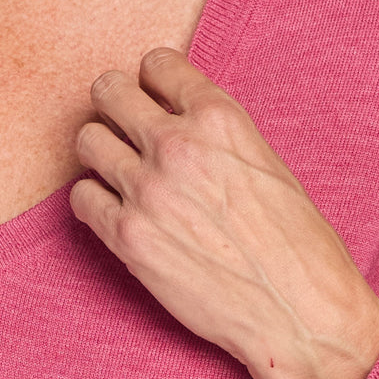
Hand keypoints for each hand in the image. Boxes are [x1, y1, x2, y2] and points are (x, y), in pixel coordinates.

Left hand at [70, 48, 378, 378]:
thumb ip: (217, 136)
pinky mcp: (126, 237)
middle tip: (120, 122)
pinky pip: (81, 198)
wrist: (298, 314)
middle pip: (109, 92)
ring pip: (87, 140)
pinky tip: (112, 210)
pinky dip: (92, 201)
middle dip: (113, 103)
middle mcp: (176, 146)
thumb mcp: (267, 164)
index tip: (150, 93)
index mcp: (219, 119)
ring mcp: (145, 191)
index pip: (158, 64)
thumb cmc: (297, 245)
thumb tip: (182, 124)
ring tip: (114, 168)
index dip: (150, 78)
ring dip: (98, 151)